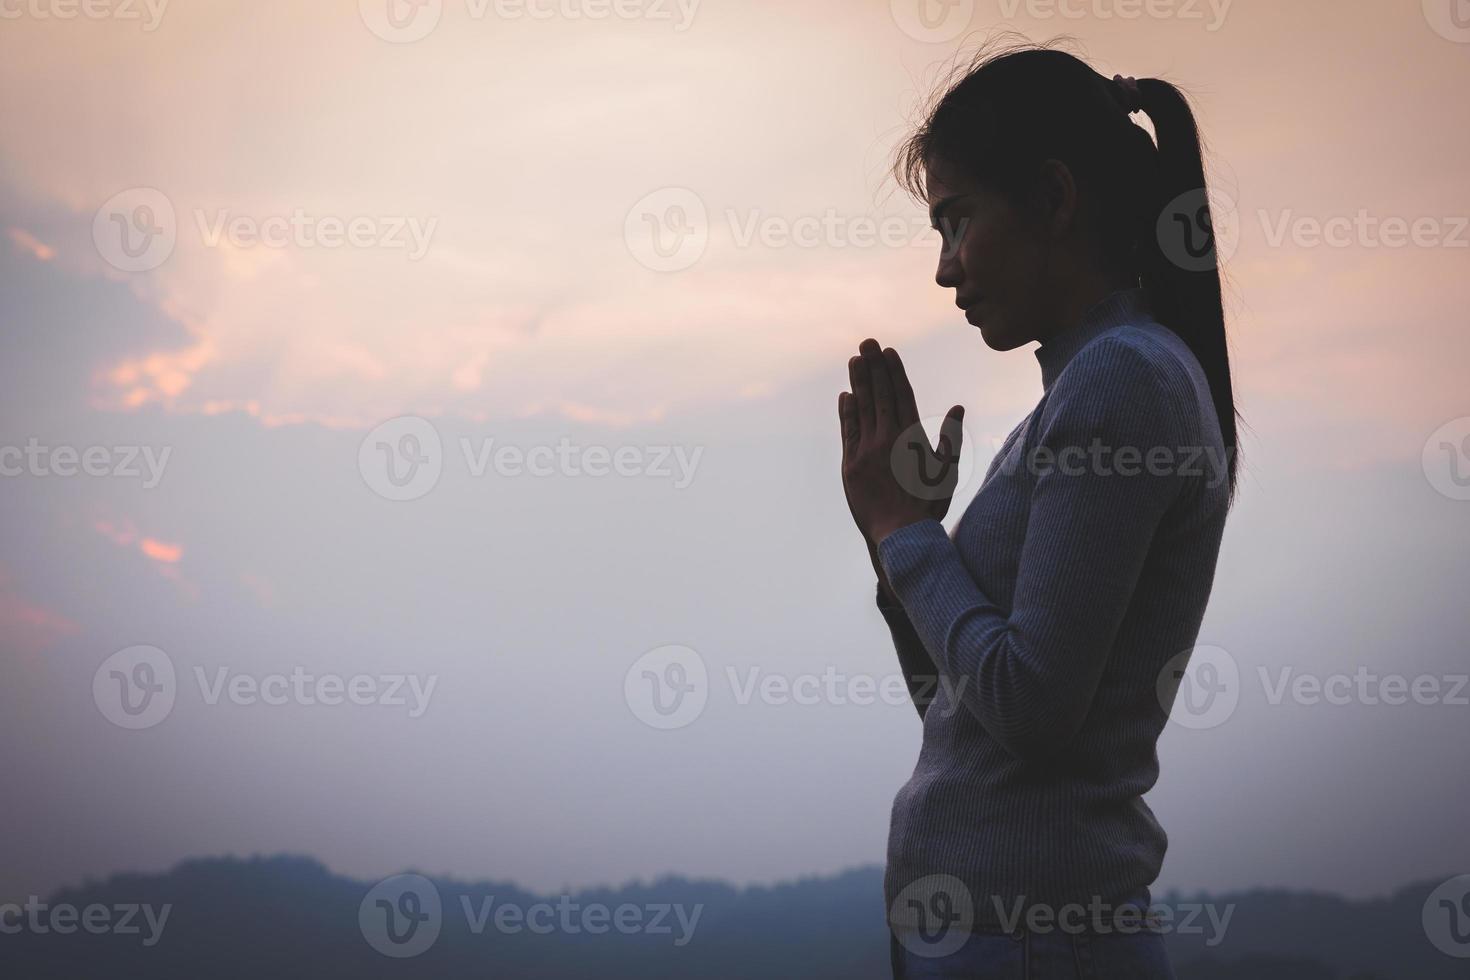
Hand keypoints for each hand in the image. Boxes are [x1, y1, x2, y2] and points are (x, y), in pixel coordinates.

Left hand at [838, 338, 964, 549]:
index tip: (888, 352)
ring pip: (862, 408)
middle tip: (867, 343)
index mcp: (912, 438)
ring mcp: (867, 450)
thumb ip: (950, 438)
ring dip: (859, 382)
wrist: (900, 535)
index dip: (894, 372)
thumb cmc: (928, 505)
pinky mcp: (851, 464)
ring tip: (855, 359)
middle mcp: (888, 438)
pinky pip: (848, 431)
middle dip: (873, 367)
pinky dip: (846, 411)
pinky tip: (846, 395)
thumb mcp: (947, 471)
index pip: (902, 395)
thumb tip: (957, 409)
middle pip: (880, 394)